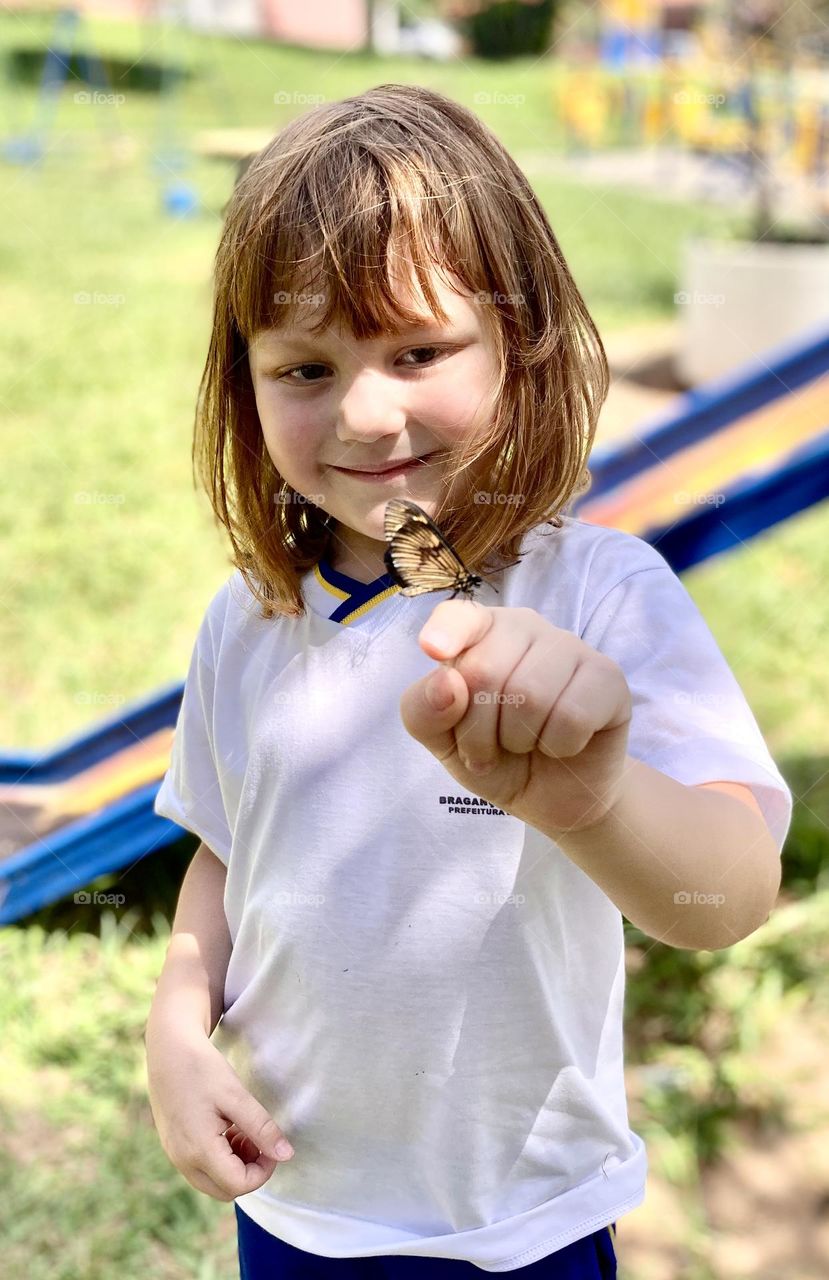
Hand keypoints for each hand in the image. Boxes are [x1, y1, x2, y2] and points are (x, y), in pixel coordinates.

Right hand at [146, 1024, 294, 1201]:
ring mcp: (176, 1155)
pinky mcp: (174, 1147)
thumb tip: (287, 1155)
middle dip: (249, 1171)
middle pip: (226, 1190)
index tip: (271, 1142)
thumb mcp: (236, 1096)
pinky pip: (201, 1169)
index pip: (239, 1184)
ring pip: (213, 1182)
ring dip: (235, 1166)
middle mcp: (184, 1160)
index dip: (263, 1170)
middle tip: (258, 1138)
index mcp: (199, 1150)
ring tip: (243, 1130)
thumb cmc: (202, 1069)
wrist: (167, 1050)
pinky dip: (220, 1159)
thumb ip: (262, 1129)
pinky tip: (227, 1129)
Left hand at [399, 600, 631, 835]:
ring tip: (524, 745)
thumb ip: (424, 711)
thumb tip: (446, 683)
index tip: (434, 651)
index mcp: (481, 632)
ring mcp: (571, 646)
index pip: (459, 617)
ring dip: (518, 740)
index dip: (446, 632)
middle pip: (486, 671)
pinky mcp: (608, 676)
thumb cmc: (495, 755)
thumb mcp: (443, 742)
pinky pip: (572, 715)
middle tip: (488, 748)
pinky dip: (559, 745)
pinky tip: (562, 744)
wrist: (553, 797)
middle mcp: (526, 627)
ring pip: (531, 694)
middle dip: (478, 730)